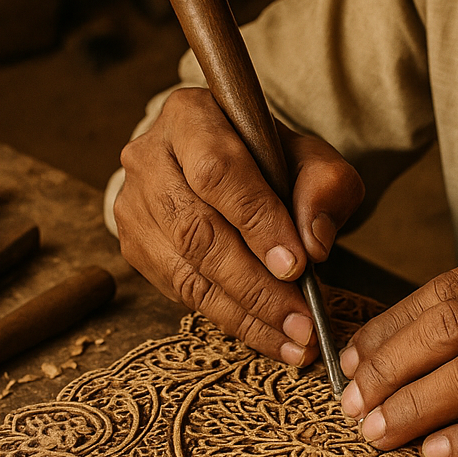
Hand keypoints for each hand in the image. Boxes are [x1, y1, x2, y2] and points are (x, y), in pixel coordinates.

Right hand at [113, 88, 363, 364]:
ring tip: (292, 340)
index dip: (258, 222)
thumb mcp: (312, 159)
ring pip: (186, 269)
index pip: (218, 172)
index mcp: (190, 116)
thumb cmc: (273, 160)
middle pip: (197, 229)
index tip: (297, 265)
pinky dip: (230, 319)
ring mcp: (133, 204)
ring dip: (244, 312)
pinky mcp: (134, 246)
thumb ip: (324, 187)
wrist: (233, 168)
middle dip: (254, 283)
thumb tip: (314, 243)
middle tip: (300, 319)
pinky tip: (269, 337)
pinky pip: (181, 292)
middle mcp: (149, 156)